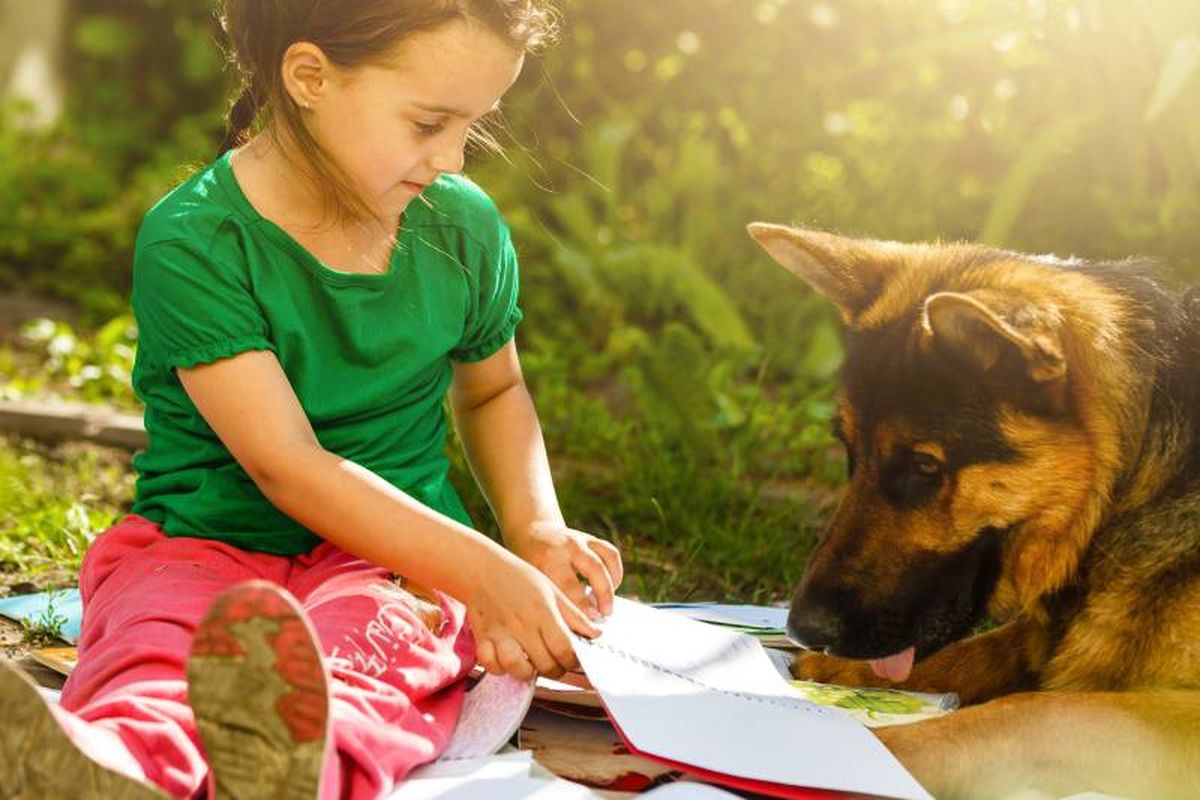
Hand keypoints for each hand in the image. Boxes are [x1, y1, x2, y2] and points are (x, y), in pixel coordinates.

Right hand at [464, 548, 600, 680]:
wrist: (482, 568)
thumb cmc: (520, 578)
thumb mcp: (552, 591)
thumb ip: (573, 615)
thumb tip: (596, 634)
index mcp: (543, 612)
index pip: (564, 648)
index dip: (573, 661)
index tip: (574, 660)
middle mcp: (522, 625)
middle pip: (545, 664)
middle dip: (555, 670)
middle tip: (556, 663)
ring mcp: (501, 633)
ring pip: (518, 669)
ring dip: (528, 672)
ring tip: (532, 664)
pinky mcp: (483, 638)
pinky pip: (492, 665)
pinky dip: (500, 669)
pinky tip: (508, 660)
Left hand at [505, 521, 623, 618]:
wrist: (531, 531)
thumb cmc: (529, 563)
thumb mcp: (531, 578)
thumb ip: (548, 596)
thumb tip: (565, 627)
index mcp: (547, 558)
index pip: (568, 586)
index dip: (581, 606)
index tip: (589, 622)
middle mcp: (566, 547)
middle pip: (593, 569)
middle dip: (602, 594)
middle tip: (605, 615)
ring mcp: (580, 540)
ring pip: (606, 560)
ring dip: (611, 585)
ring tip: (608, 606)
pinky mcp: (591, 539)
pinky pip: (611, 554)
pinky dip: (615, 573)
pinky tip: (610, 589)